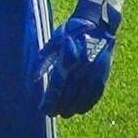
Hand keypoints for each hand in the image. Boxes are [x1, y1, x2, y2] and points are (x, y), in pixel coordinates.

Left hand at [37, 0, 121, 116]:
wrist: (97, 24)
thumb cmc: (71, 31)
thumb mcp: (55, 40)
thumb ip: (45, 58)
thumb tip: (34, 77)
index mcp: (68, 58)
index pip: (58, 85)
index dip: (51, 99)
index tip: (45, 109)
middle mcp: (81, 67)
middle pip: (70, 94)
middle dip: (61, 106)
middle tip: (53, 114)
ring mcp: (94, 72)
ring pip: (83, 97)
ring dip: (73, 108)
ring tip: (65, 113)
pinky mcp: (104, 73)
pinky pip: (96, 94)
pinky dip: (88, 104)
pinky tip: (81, 109)